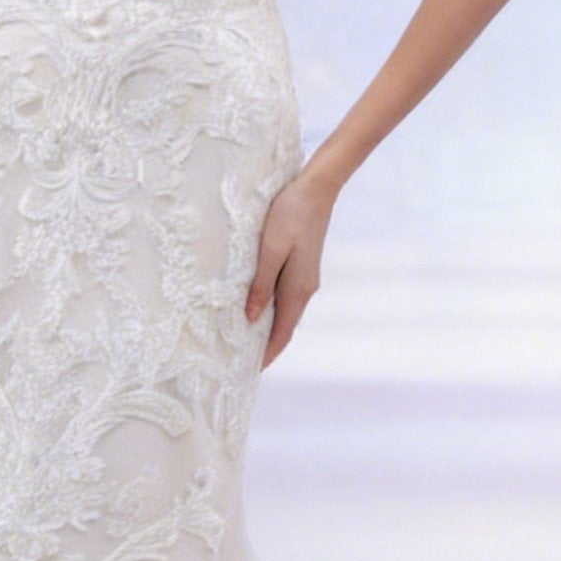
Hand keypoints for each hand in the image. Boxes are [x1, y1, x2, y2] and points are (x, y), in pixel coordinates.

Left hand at [244, 170, 334, 368]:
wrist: (317, 189)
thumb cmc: (290, 215)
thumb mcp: (270, 250)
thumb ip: (261, 285)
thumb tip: (250, 318)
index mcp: (298, 288)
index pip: (282, 333)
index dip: (267, 354)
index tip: (250, 371)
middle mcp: (305, 289)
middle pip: (284, 327)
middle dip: (266, 347)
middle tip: (243, 362)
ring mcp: (306, 278)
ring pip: (286, 313)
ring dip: (268, 329)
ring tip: (246, 341)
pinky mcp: (303, 267)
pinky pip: (286, 299)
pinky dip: (273, 312)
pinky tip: (259, 310)